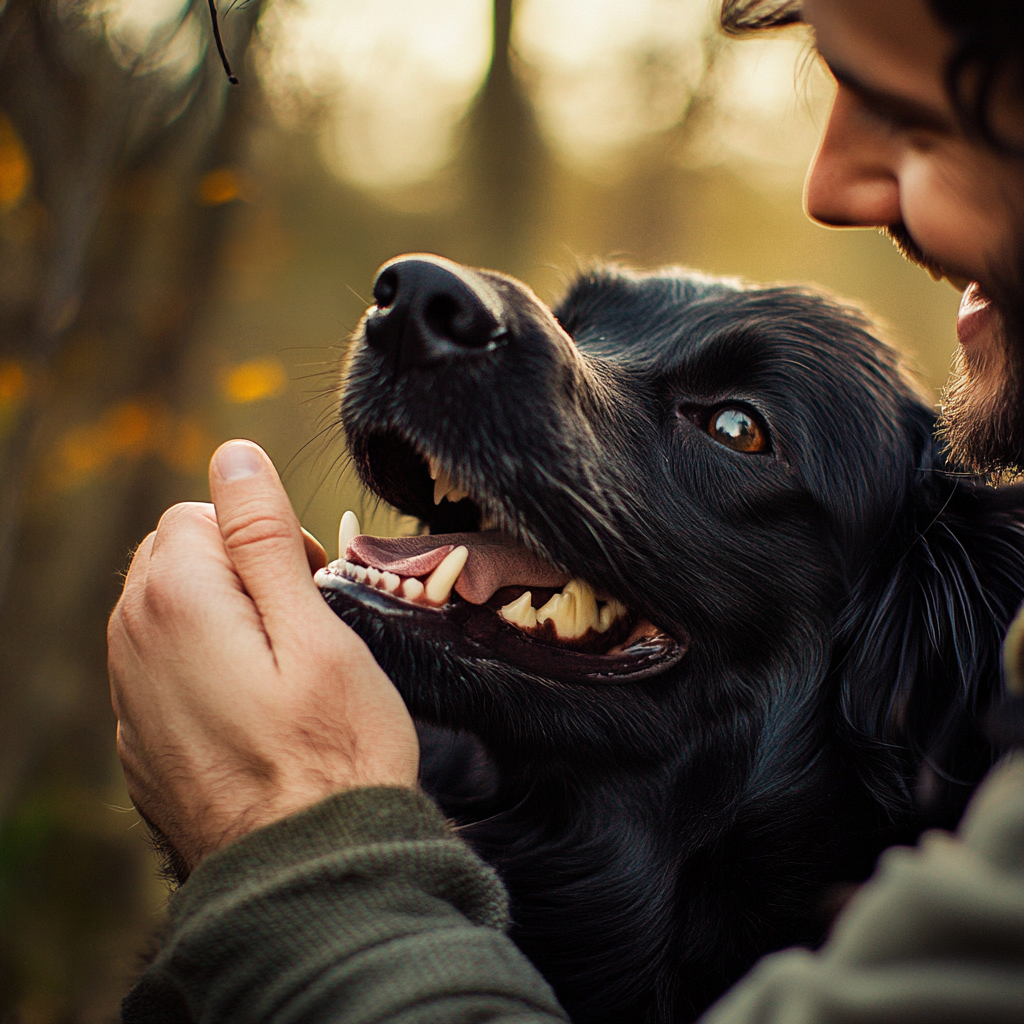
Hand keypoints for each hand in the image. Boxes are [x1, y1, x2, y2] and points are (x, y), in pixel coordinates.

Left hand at [108, 440, 418, 871]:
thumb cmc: (332, 749)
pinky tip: (250, 710)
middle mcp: (132, 642)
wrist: (304, 871)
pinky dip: (200, 663)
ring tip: (280, 668)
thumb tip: (233, 454)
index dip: (263, 537)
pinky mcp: (139, 737)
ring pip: (164, 609)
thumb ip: (262, 535)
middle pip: (173, 554)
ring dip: (217, 613)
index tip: (309, 586)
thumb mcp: (314, 629)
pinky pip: (160, 666)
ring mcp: (129, 695)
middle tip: (298, 624)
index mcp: (175, 601)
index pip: (200, 512)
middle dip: (233, 567)